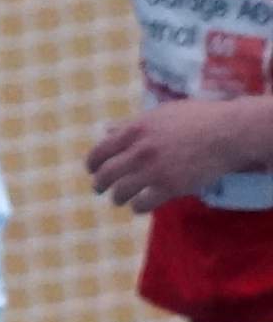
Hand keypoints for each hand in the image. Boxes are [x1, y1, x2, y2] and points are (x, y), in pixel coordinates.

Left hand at [88, 98, 272, 211]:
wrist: (229, 132)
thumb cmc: (200, 118)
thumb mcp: (162, 114)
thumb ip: (132, 124)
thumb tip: (108, 129)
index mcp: (135, 130)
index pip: (100, 151)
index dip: (92, 164)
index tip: (92, 170)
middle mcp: (139, 150)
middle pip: (106, 174)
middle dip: (100, 184)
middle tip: (100, 189)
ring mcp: (153, 169)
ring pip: (121, 191)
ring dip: (118, 198)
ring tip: (120, 200)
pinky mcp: (169, 186)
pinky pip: (143, 203)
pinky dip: (138, 207)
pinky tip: (141, 207)